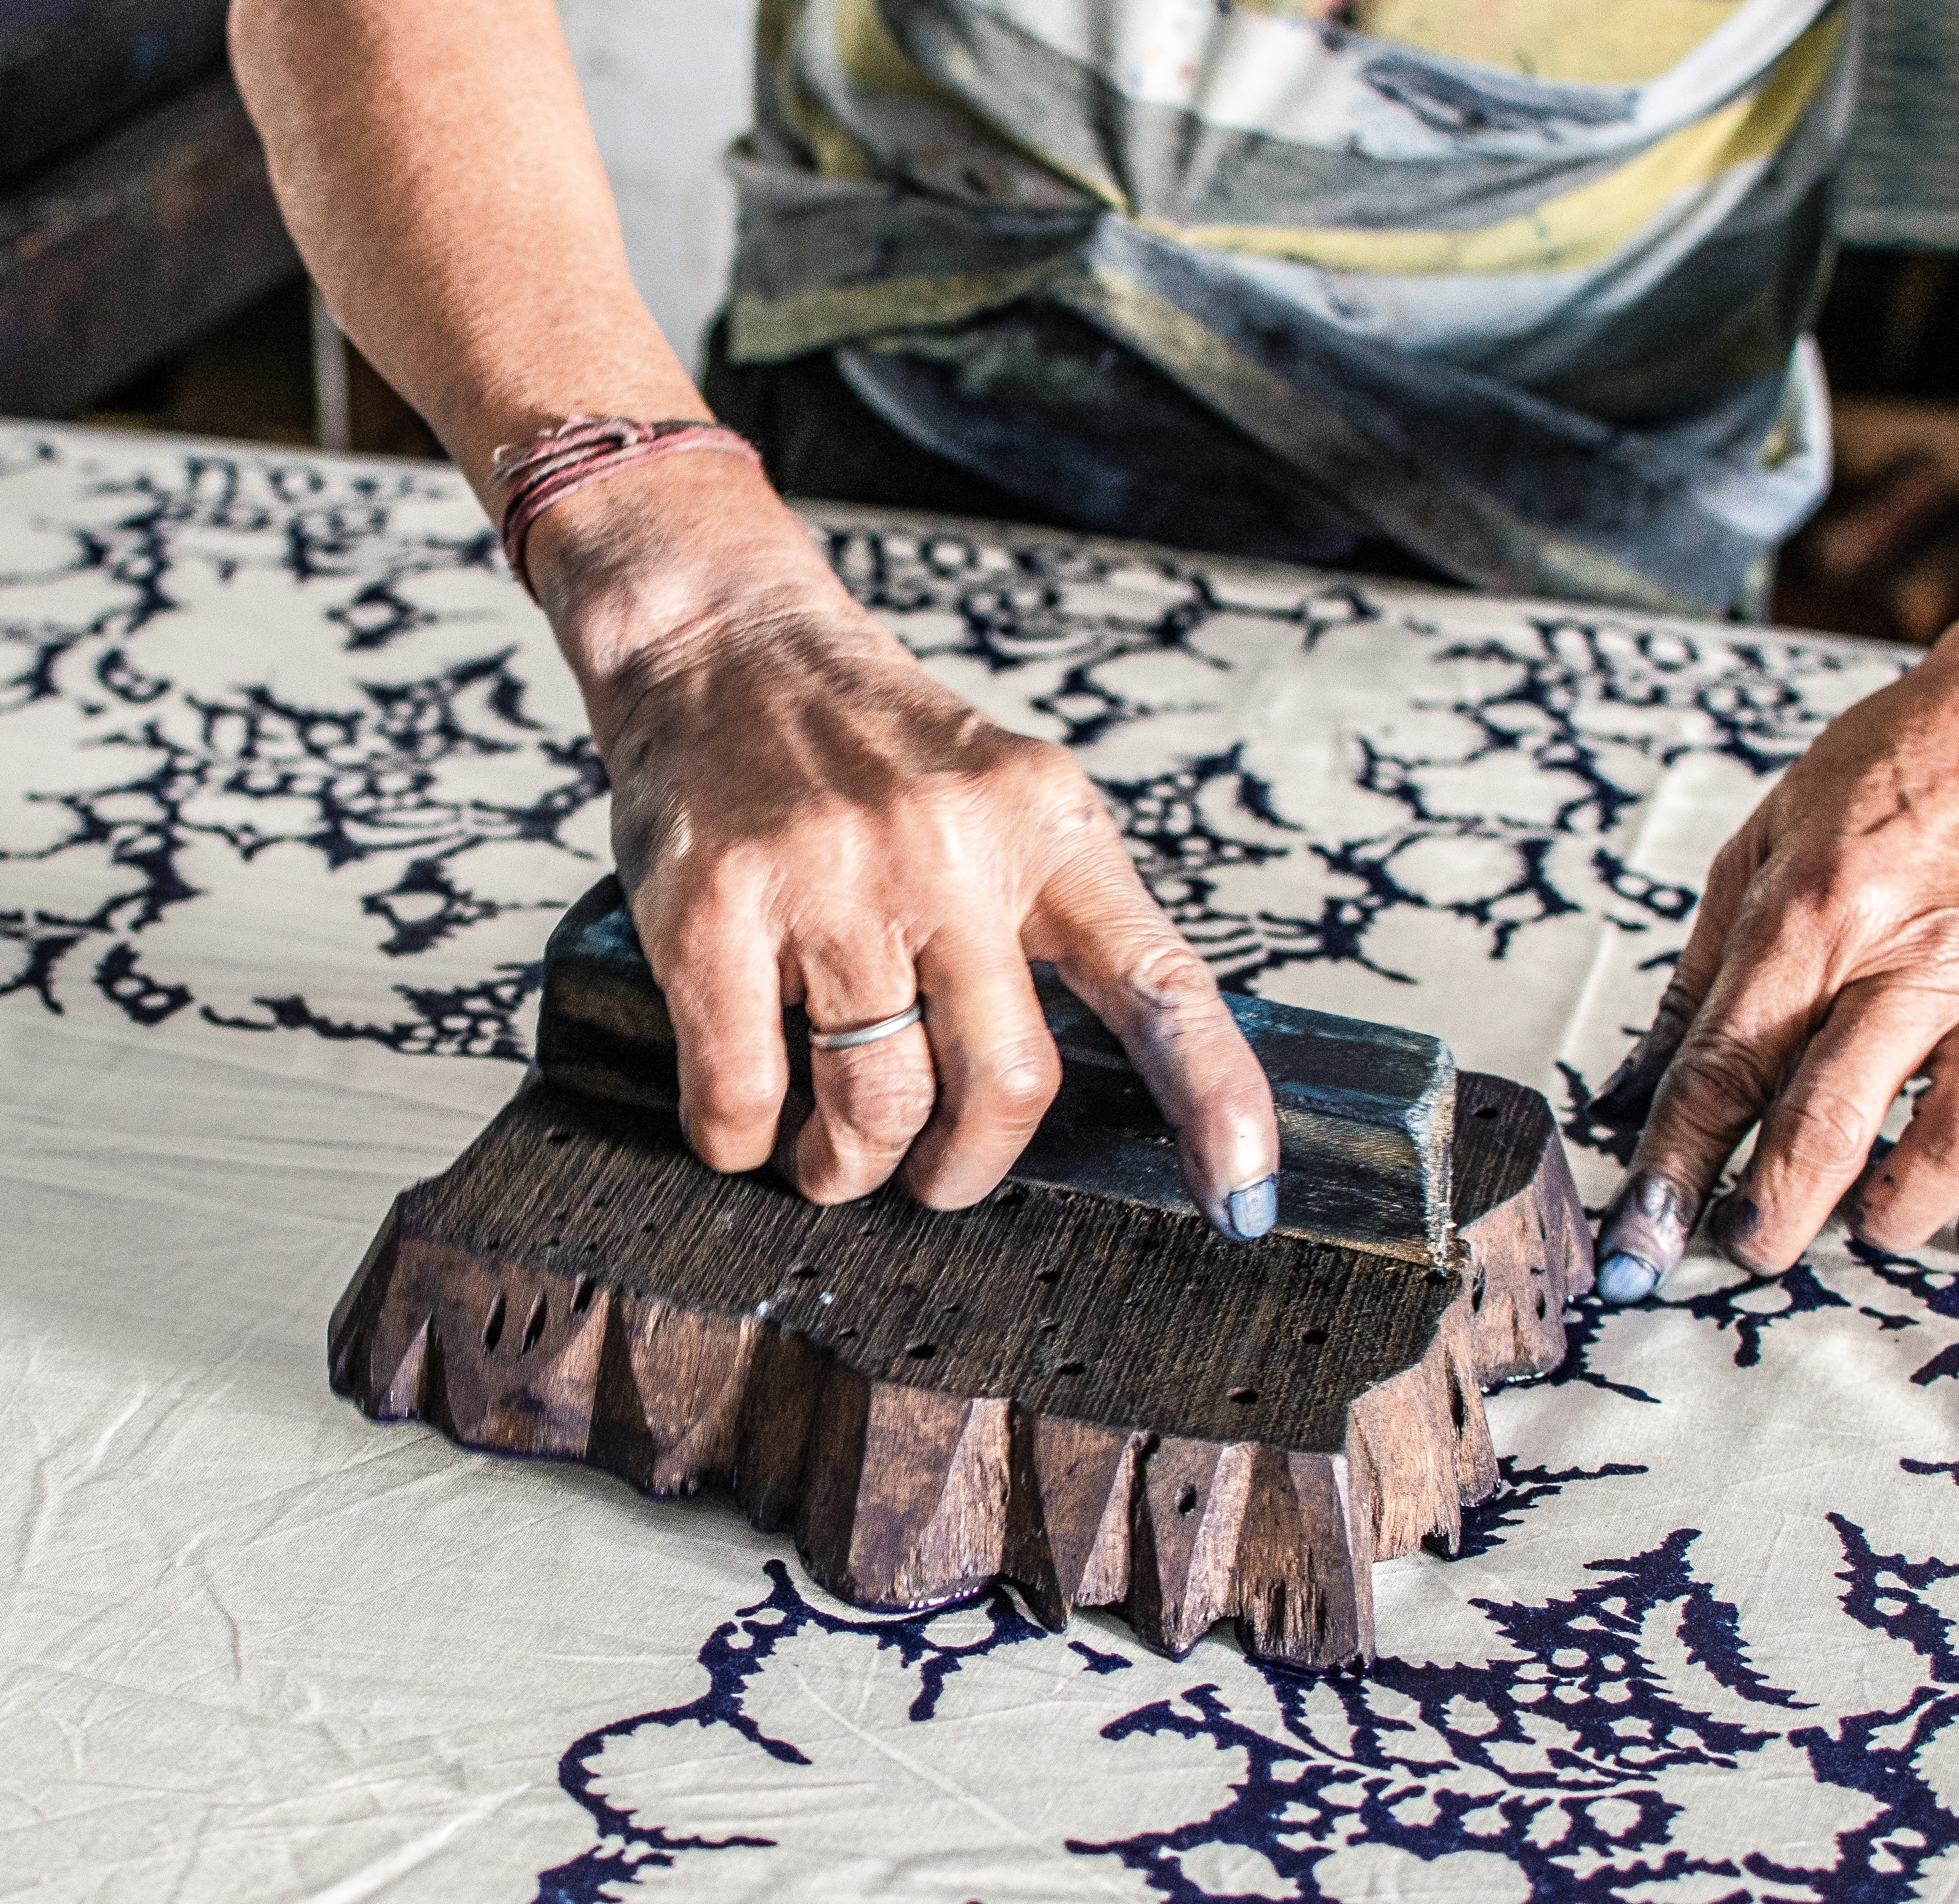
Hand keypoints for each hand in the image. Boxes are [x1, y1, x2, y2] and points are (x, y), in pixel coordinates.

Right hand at [528, 457, 1281, 1233]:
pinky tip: (745, 1125)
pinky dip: (741, 1139)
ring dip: (850, 1168)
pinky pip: (743, 1091)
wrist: (720, 644)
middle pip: (1008, 1082)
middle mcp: (951, 850)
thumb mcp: (1002, 799)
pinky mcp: (714, 910)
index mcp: (1046, 826)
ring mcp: (830, 879)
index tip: (1244, 1203)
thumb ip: (1053, 919)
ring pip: (876, 1105)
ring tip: (832, 1161)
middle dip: (966, 1167)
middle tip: (934, 1174)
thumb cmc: (865, 748)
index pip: (1161, 983)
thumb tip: (1089, 1089)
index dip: (1215, 1103)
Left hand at [1589, 628, 1958, 1300]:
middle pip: (1830, 1120)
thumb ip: (1696, 984)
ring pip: (1958, 1142)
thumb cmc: (1880, 784)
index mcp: (1813, 915)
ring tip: (1860, 1224)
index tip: (1637, 1243)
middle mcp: (1911, 962)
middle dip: (1773, 1210)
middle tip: (1741, 1249)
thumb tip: (1626, 1095)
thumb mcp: (1755, 850)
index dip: (1674, 1167)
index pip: (1727, 1065)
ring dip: (1899, 1212)